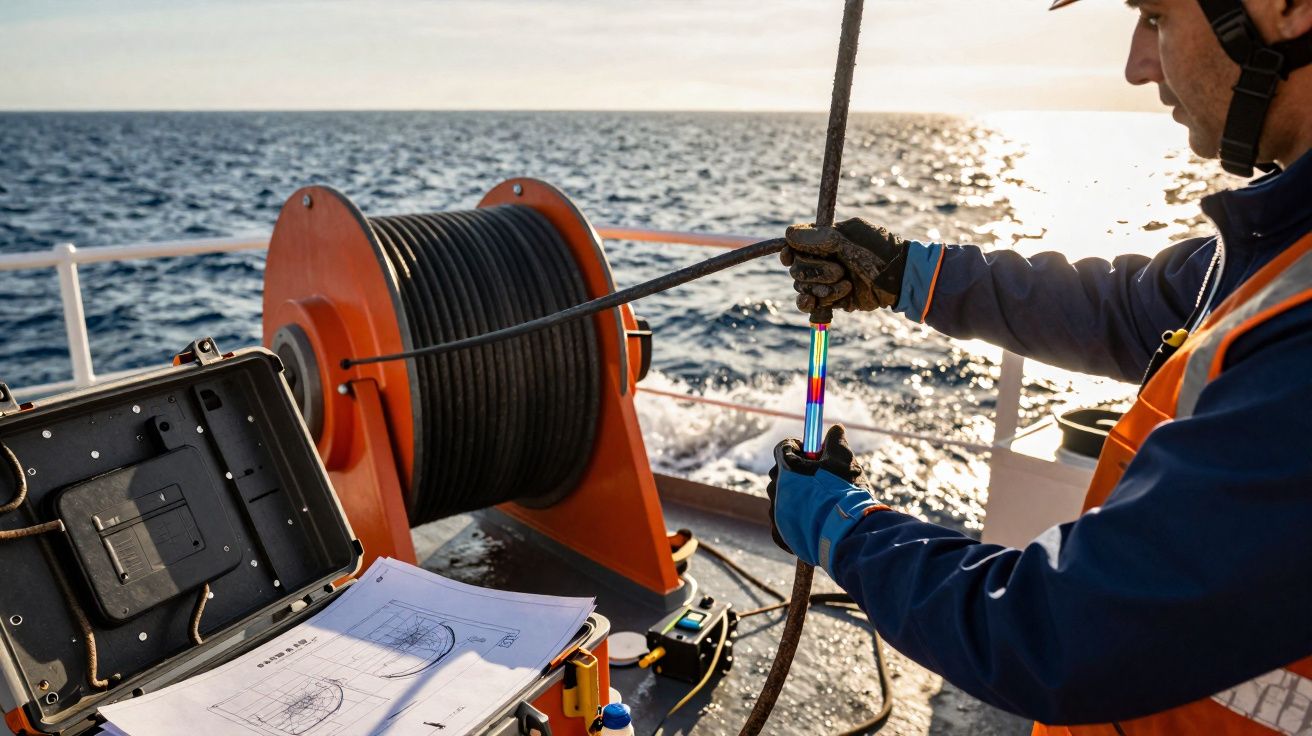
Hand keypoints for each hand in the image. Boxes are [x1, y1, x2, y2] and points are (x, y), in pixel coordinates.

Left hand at [765, 425, 881, 573]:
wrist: (848, 533)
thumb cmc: (845, 493)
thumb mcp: (844, 460)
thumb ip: (836, 441)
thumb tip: (835, 428)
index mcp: (787, 467)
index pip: (783, 447)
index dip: (799, 447)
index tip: (814, 454)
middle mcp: (775, 489)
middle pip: (781, 473)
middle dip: (797, 473)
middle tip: (820, 479)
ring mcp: (776, 513)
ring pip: (782, 498)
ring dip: (797, 497)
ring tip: (821, 504)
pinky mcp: (780, 534)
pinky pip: (782, 522)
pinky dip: (795, 520)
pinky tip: (815, 521)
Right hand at [781, 218, 908, 312]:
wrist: (899, 280)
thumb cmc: (877, 252)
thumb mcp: (848, 239)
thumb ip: (817, 237)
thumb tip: (788, 233)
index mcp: (825, 239)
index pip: (794, 244)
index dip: (789, 251)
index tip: (789, 256)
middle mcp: (822, 258)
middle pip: (797, 267)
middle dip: (815, 271)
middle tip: (840, 270)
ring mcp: (825, 280)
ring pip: (802, 286)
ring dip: (822, 286)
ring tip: (846, 285)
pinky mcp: (830, 299)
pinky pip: (808, 303)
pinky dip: (809, 302)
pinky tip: (812, 301)